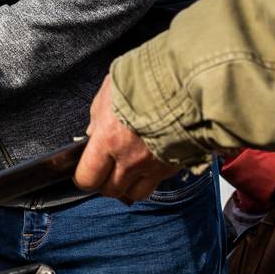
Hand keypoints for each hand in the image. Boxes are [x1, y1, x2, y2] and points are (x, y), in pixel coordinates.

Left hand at [73, 75, 179, 203]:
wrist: (191, 81)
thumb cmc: (149, 79)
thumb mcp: (110, 91)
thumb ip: (97, 116)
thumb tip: (92, 132)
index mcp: (109, 138)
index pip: (87, 178)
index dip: (83, 178)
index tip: (84, 172)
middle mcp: (130, 158)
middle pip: (110, 190)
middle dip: (104, 182)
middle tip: (104, 169)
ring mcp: (154, 165)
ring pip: (135, 194)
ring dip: (127, 186)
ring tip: (126, 170)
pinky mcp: (174, 166)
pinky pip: (157, 183)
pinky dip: (150, 178)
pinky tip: (148, 163)